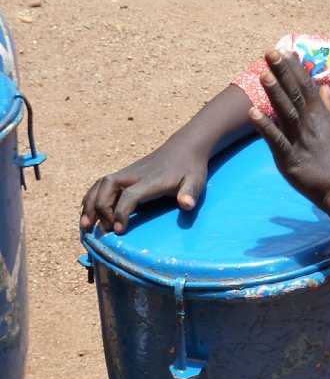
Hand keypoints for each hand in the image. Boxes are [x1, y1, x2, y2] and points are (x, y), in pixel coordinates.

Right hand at [80, 83, 253, 233]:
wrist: (184, 147)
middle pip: (107, 187)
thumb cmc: (191, 168)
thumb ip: (190, 193)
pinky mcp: (124, 174)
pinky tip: (87, 211)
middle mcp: (133, 175)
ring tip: (85, 226)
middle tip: (103, 231)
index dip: (121, 213)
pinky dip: (91, 197)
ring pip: (100, 185)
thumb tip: (186, 204)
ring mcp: (127, 173)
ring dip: (89, 204)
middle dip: (99, 209)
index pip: (129, 196)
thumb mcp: (196, 181)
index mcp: (150, 180)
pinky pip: (101, 185)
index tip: (119, 230)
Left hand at [249, 50, 329, 211]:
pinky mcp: (291, 160)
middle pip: (295, 94)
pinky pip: (276, 141)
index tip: (285, 51)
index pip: (307, 87)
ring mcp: (300, 141)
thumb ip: (329, 109)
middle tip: (271, 53)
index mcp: (322, 117)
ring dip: (274, 92)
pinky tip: (252, 112)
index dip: (295, 69)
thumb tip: (324, 88)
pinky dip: (265, 126)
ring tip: (264, 73)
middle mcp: (311, 125)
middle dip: (282, 73)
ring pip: (285, 112)